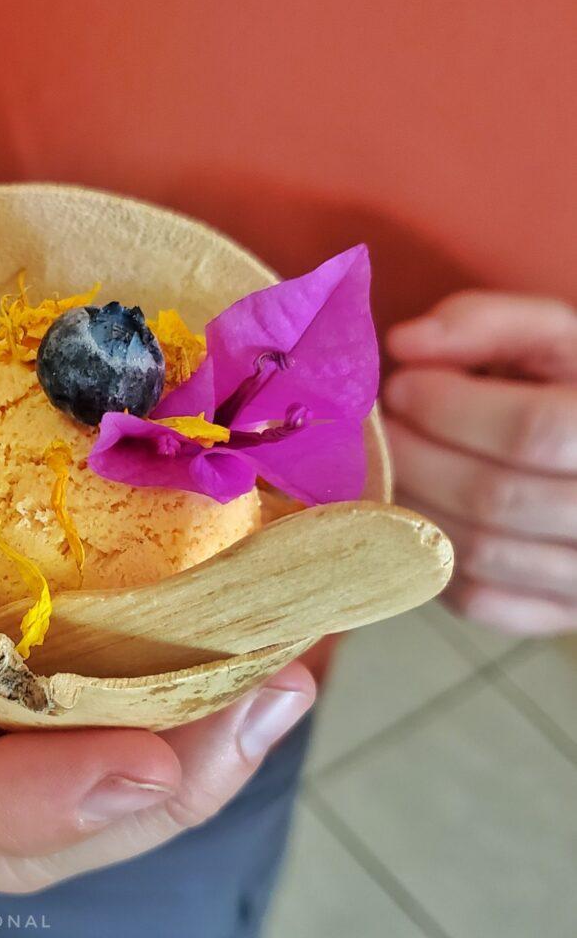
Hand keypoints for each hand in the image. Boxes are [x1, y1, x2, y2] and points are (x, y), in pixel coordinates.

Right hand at [0, 135, 314, 891]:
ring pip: (80, 772)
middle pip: (14, 813)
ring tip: (291, 681)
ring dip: (196, 761)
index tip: (139, 761)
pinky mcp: (34, 626)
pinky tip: (279, 638)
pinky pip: (117, 704)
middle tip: (261, 709)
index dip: (11, 803)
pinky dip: (199, 700)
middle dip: (143, 797)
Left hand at [385, 290, 576, 635]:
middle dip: (413, 456)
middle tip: (378, 430)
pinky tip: (415, 512)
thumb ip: (484, 324)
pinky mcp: (556, 613)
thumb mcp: (548, 338)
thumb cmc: (563, 389)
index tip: (400, 388)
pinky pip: (476, 600)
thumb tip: (406, 343)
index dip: (450, 409)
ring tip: (389, 466)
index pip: (531, 431)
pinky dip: (428, 556)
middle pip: (494, 497)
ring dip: (409, 504)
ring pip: (475, 552)